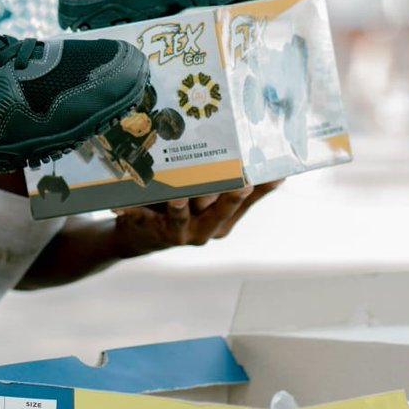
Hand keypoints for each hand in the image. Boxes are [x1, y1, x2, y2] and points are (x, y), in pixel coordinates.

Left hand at [111, 180, 282, 257]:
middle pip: (221, 210)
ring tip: (180, 192)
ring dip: (181, 203)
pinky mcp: (156, 231)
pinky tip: (133, 200)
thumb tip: (272, 171)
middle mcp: (207, 230)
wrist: (140, 237)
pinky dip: (139, 209)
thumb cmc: (179, 211)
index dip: (261, 188)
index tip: (274, 172)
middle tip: (242, 180)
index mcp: (224, 221)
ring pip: (184, 215)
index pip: (247, 202)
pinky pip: (148, 217)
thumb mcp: (209, 202)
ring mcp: (182, 234)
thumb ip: (232, 188)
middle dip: (231, 196)